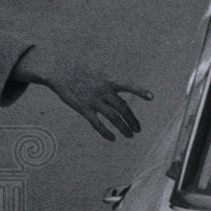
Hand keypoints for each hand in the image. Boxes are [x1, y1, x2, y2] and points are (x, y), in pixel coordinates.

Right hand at [12, 46, 152, 140]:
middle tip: (138, 129)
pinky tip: (112, 138)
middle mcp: (103, 91)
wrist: (58, 71)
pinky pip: (98, 124)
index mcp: (108, 81)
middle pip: (123, 108)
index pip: (127, 86)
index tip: (151, 97)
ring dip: (124, 128)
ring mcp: (93, 101)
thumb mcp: (95, 73)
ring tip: (130, 135)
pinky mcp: (83, 109)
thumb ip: (106, 84)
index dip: (140, 91)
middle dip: (132, 120)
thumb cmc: (77, 72)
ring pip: (114, 118)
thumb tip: (115, 94)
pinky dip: (106, 133)